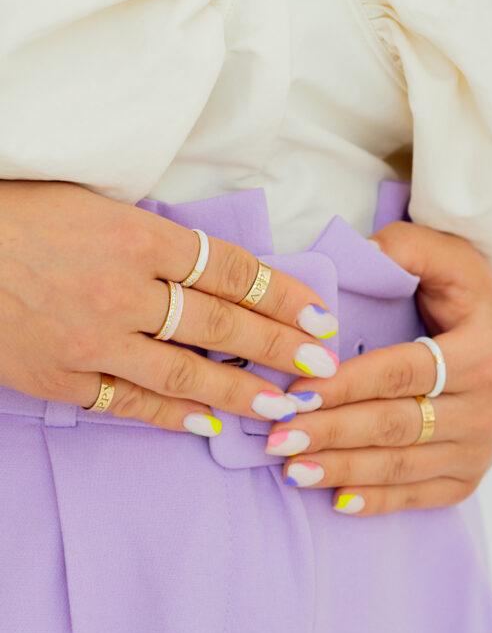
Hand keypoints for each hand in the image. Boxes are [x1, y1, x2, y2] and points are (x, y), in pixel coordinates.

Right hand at [0, 181, 338, 433]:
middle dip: (279, 347)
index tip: (319, 315)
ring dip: (239, 391)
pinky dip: (173, 415)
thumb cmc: (25, 215)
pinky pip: (129, 404)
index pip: (231, 270)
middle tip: (321, 367)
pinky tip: (210, 424)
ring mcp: (92, 339)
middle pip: (221, 324)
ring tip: (282, 404)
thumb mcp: (99, 207)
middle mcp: (122, 290)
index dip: (283, 294)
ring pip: (184, 371)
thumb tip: (221, 272)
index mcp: (137, 236)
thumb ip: (158, 239)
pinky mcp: (61, 378)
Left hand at [265, 219, 491, 515]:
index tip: (296, 391)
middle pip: (395, 425)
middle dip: (332, 432)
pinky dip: (376, 500)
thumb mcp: (455, 260)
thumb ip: (407, 248)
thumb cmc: (480, 303)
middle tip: (278, 436)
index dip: (346, 384)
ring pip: (401, 465)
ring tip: (292, 468)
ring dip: (343, 470)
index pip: (401, 373)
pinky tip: (335, 500)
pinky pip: (419, 495)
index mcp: (480, 354)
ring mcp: (479, 449)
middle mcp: (484, 408)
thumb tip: (356, 252)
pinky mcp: (470, 476)